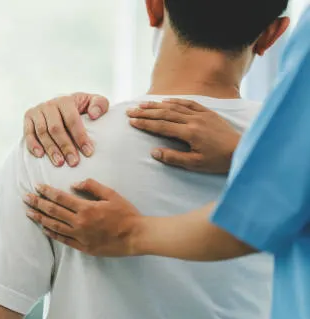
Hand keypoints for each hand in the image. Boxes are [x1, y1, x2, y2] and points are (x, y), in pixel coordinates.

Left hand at [23, 179, 141, 256]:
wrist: (136, 236)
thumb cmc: (126, 213)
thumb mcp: (111, 194)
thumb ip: (92, 187)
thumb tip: (74, 184)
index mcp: (86, 208)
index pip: (60, 198)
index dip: (46, 192)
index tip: (37, 187)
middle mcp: (80, 223)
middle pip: (53, 211)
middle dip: (37, 204)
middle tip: (25, 198)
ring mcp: (80, 236)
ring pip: (55, 226)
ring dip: (40, 219)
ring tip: (29, 213)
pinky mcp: (83, 247)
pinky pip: (63, 240)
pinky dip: (52, 233)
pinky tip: (44, 228)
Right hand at [24, 93, 109, 166]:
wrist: (62, 106)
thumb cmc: (81, 108)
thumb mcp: (93, 102)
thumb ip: (100, 104)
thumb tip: (93, 115)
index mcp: (66, 100)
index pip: (72, 120)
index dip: (80, 136)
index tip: (88, 152)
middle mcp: (49, 105)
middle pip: (56, 128)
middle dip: (66, 146)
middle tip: (74, 162)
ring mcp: (37, 111)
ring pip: (42, 132)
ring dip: (51, 149)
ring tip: (59, 163)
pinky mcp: (28, 118)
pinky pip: (28, 133)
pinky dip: (33, 145)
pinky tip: (40, 155)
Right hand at [126, 99, 240, 173]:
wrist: (241, 150)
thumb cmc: (217, 161)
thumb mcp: (195, 164)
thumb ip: (173, 158)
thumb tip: (154, 152)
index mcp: (190, 133)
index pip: (162, 126)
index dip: (146, 124)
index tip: (132, 121)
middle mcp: (194, 120)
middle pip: (165, 114)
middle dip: (146, 112)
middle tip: (131, 111)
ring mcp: (201, 114)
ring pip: (175, 107)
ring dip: (157, 105)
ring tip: (143, 104)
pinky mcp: (208, 112)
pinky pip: (189, 103)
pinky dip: (176, 101)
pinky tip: (166, 100)